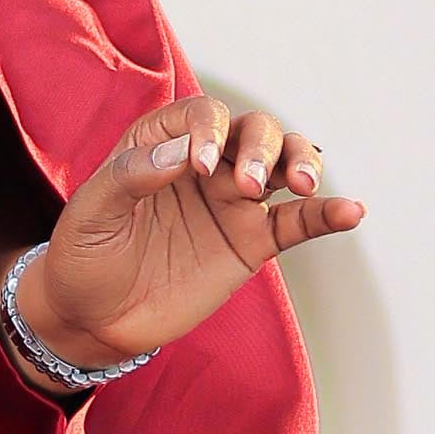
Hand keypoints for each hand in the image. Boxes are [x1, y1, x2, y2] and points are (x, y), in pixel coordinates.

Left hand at [11, 88, 362, 374]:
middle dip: (264, 147)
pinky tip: (350, 211)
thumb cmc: (83, 257)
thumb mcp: (90, 214)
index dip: (209, 131)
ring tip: (306, 184)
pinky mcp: (252, 240)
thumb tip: (184, 152)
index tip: (200, 167)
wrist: (93, 319)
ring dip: (302, 163)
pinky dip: (327, 215)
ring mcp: (234, 199)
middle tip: (252, 184)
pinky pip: (298, 222)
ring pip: (285, 163)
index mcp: (162, 141)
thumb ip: (130, 177)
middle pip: (254, 130)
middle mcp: (206, 162)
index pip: (203, 114)